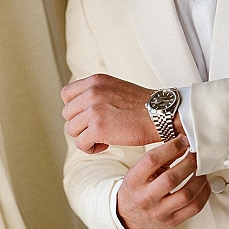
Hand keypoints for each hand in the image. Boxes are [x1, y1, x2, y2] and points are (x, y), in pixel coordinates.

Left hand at [61, 73, 182, 152]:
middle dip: (80, 124)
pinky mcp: (97, 128)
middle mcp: (92, 92)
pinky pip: (81, 144)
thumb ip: (97, 93)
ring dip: (85, 137)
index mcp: (96, 81)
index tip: (88, 116)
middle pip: (67, 114)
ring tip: (103, 137)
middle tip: (98, 128)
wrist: (161, 114)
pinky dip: (91, 148)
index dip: (75, 108)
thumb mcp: (116, 88)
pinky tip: (105, 145)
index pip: (66, 94)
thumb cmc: (143, 106)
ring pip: (72, 130)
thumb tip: (80, 109)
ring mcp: (93, 110)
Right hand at [117, 135, 210, 228]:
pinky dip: (203, 193)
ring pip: (186, 195)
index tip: (184, 141)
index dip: (172, 148)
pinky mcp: (172, 222)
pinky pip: (194, 208)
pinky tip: (203, 185)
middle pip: (172, 178)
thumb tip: (183, 143)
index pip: (152, 160)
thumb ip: (161, 157)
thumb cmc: (136, 190)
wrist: (127, 215)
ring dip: (199, 178)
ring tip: (201, 170)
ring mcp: (159, 212)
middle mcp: (146, 198)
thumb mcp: (140, 170)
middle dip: (189, 163)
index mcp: (134, 181)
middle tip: (196, 155)